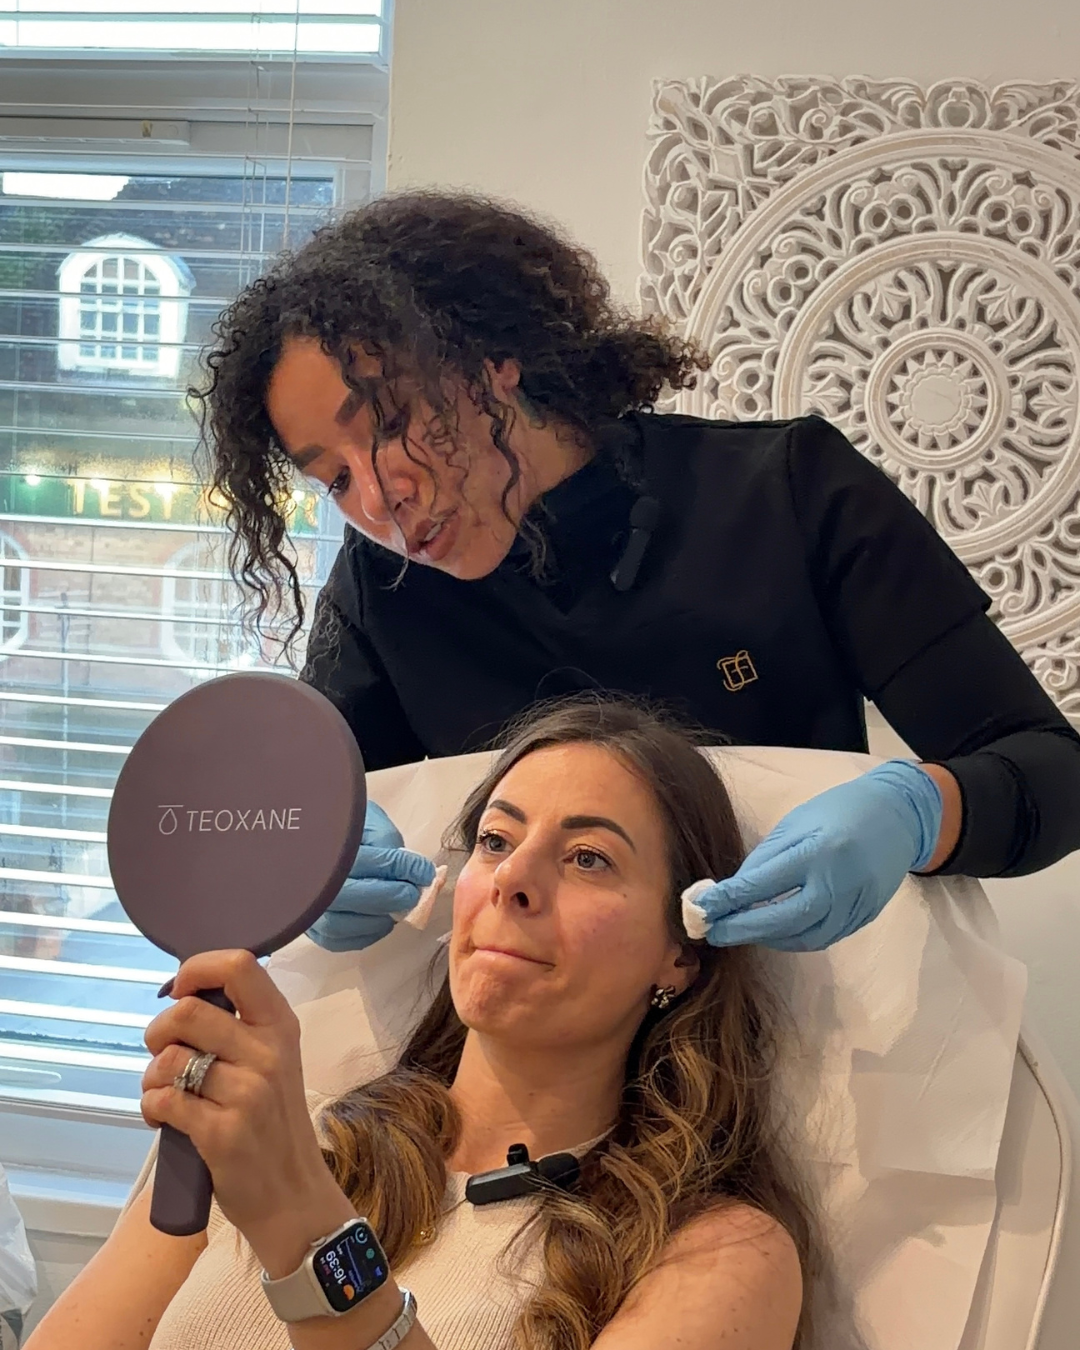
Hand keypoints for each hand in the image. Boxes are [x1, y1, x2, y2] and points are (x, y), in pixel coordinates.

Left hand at [141, 949, 348, 1252]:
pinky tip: (163, 1117)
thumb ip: (239, 1027)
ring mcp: (247, 1093)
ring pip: (169, 1059)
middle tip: (164, 1053)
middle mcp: (268, 1053)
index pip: (239, 965)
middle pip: (189, 1011)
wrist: (292, 1195)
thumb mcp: (274, 1061)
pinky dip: (150, 1106)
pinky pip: (162, 1100)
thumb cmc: (273, 1124)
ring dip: (151, 1075)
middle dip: (159, 1030)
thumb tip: (183, 994)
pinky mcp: (221, 1132)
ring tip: (163, 1092)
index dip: (196, 968)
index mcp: (281, 1026)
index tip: (180, 990)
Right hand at [307, 800, 436, 951]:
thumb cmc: (346, 830)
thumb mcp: (368, 822)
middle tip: (412, 894)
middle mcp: (311, 879)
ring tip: (398, 908)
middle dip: (389, 897)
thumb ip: (386, 841)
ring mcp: (307, 906)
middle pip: (349, 896)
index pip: (366, 861)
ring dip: (377, 919)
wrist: (314, 842)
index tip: (425, 871)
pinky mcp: (312, 928)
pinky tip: (381, 920)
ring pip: (340, 925)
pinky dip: (365, 934)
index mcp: (326, 847)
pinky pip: (338, 940)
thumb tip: (411, 869)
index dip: (402, 868)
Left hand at [693, 760, 942, 951]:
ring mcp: (855, 905)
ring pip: (803, 937)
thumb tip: (733, 891)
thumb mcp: (796, 824)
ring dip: (766, 938)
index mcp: (817, 851)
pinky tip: (772, 932)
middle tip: (711, 932)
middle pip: (782, 921)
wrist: (898, 816)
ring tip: (737, 931)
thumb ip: (765, 859)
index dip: (728, 900)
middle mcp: (838, 883)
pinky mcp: (864, 918)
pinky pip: (822, 938)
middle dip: (742, 929)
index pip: (763, 884)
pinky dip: (793, 939)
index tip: (700, 909)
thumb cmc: (838, 811)